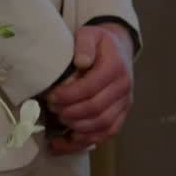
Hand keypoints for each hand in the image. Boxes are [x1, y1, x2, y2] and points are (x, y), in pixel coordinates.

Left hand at [46, 23, 133, 153]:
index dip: (68, 96)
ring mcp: (124, 104)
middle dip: (70, 112)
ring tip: (58, 121)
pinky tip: (65, 141)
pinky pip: (106, 134)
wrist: (119, 50)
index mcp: (115, 67)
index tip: (51, 97)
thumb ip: (84, 44)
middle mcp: (124, 88)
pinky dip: (84, 141)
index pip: (91, 87)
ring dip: (76, 128)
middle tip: (51, 108)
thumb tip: (81, 61)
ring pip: (102, 125)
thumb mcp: (90, 34)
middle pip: (96, 109)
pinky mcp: (121, 116)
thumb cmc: (99, 43)